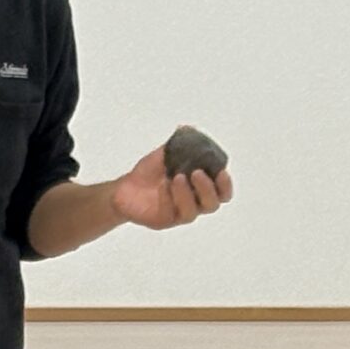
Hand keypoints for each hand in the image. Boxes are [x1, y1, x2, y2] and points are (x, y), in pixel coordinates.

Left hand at [110, 141, 234, 231]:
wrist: (124, 188)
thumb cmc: (149, 173)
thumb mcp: (165, 155)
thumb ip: (179, 144)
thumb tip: (188, 128)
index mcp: (200, 187)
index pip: (221, 191)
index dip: (225, 184)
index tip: (221, 172)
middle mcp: (194, 203)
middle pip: (213, 204)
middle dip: (209, 189)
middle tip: (197, 172)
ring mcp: (179, 213)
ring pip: (193, 212)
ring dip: (188, 194)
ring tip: (177, 177)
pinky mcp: (165, 220)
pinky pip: (172, 212)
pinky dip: (170, 197)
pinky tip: (163, 185)